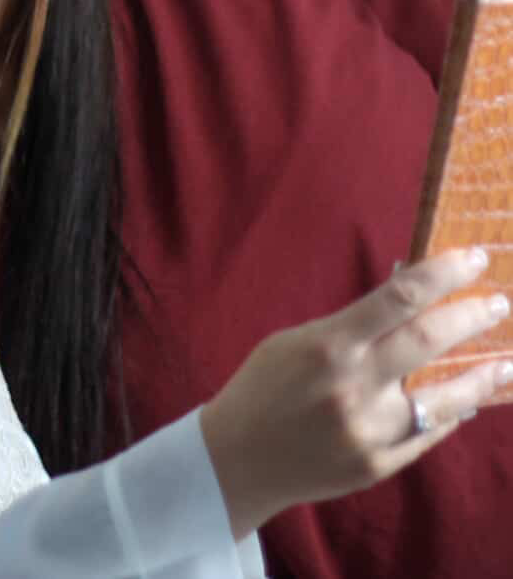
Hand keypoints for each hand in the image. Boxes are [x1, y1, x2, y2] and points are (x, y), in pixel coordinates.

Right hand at [200, 248, 512, 538]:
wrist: (237, 458)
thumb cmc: (262, 387)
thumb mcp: (294, 342)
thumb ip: (349, 326)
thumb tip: (406, 298)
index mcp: (328, 345)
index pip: (399, 297)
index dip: (444, 273)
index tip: (476, 257)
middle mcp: (353, 386)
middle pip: (431, 339)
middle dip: (473, 315)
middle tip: (499, 302)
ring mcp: (369, 430)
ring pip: (446, 399)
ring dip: (482, 376)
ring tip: (505, 362)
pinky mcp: (378, 465)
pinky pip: (428, 434)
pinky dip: (450, 414)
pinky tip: (466, 402)